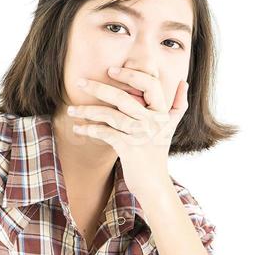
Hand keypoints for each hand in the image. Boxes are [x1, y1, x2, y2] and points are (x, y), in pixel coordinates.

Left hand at [67, 66, 188, 200]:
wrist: (154, 184)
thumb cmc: (157, 154)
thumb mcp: (170, 128)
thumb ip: (178, 105)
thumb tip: (183, 83)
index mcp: (162, 113)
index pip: (150, 84)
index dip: (130, 75)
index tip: (111, 70)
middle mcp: (152, 122)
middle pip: (124, 98)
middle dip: (98, 88)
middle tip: (80, 81)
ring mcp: (140, 135)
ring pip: (110, 115)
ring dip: (87, 111)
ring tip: (71, 110)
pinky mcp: (128, 149)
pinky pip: (105, 133)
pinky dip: (90, 130)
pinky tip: (78, 129)